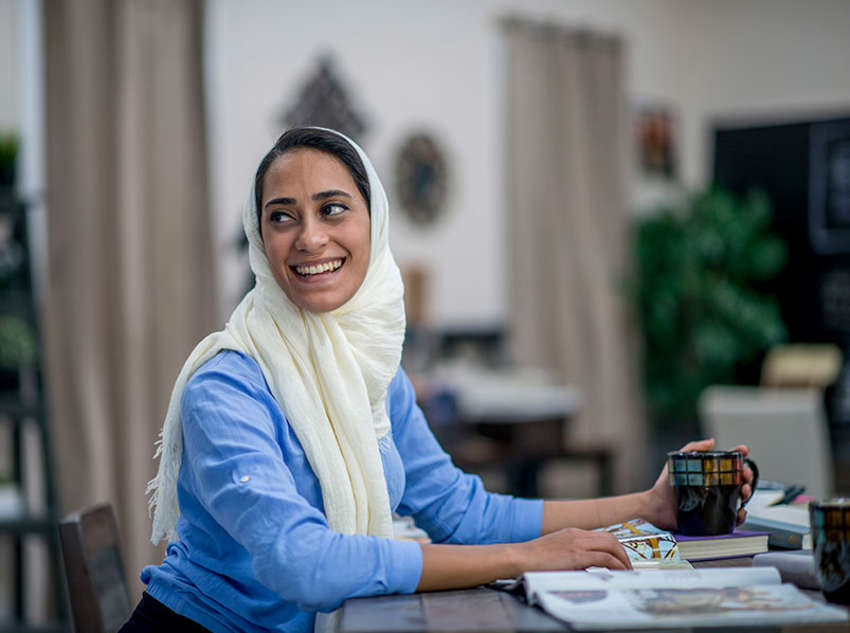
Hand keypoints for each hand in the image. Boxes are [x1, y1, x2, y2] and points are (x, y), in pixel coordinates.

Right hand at [518, 527, 632, 571]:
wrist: (519, 558)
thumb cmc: (534, 559)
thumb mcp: (557, 552)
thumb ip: (574, 556)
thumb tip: (588, 568)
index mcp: (573, 533)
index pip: (602, 536)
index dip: (615, 548)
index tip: (620, 559)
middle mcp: (577, 535)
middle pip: (611, 538)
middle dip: (623, 553)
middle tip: (628, 567)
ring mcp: (577, 543)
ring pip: (611, 545)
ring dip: (623, 559)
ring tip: (627, 572)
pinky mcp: (576, 555)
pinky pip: (604, 558)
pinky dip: (615, 565)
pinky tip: (618, 574)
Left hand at [646, 438, 755, 529]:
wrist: (657, 507)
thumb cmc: (665, 486)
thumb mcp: (677, 461)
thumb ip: (692, 448)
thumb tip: (711, 441)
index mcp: (708, 475)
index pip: (728, 464)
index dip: (738, 456)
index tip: (743, 451)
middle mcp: (714, 488)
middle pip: (737, 481)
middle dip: (746, 476)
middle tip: (745, 474)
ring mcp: (715, 503)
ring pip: (738, 498)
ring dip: (746, 493)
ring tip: (744, 490)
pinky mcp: (713, 518)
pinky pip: (731, 518)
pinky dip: (740, 516)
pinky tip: (740, 510)